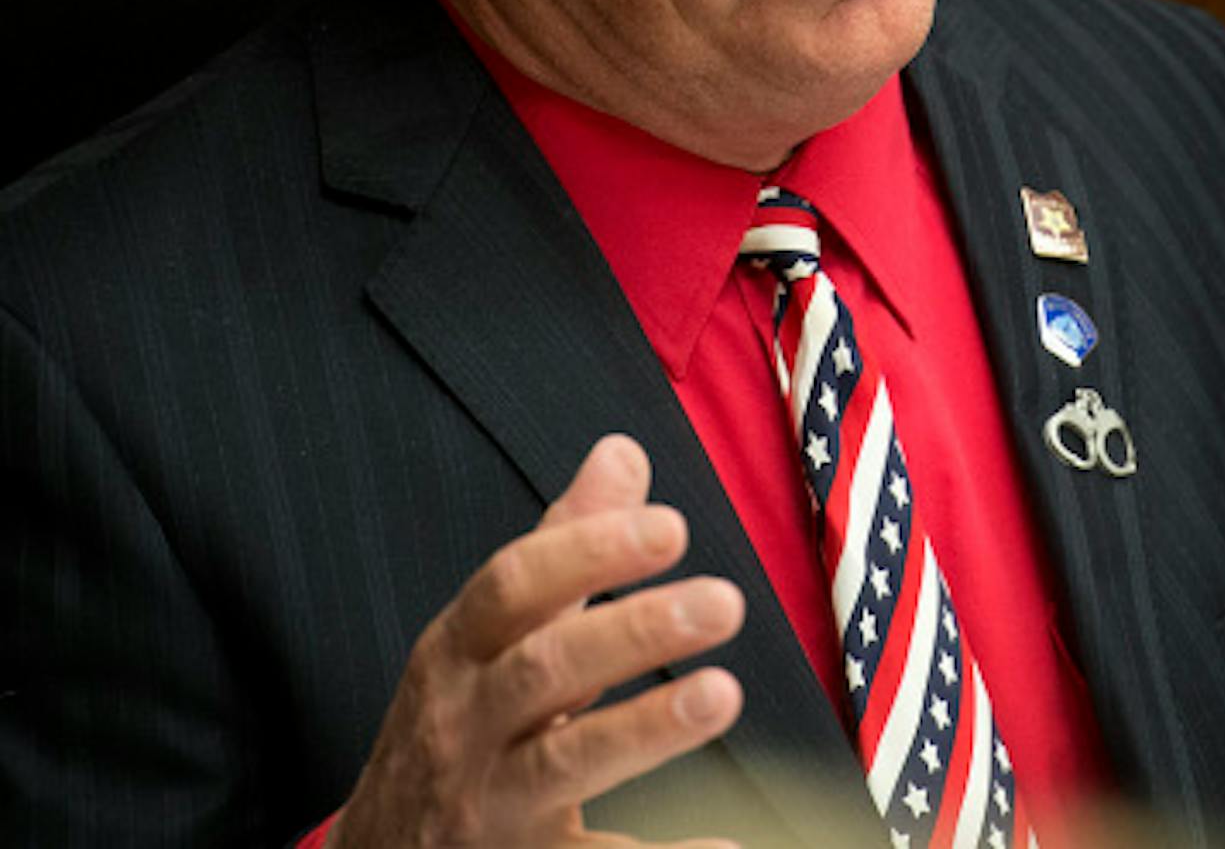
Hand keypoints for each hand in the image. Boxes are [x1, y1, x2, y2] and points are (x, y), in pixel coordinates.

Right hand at [328, 435, 746, 847]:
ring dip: (644, 728)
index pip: (512, 587)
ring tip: (722, 694)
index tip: (672, 527)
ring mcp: (488, 807)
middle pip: (544, 670)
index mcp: (460, 653)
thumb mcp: (488, 637)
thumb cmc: (458, 727)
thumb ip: (562, 550)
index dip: (588, 554)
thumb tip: (623, 450)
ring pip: (561, 764)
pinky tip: (729, 842)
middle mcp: (465, 726)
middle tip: (725, 601)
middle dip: (633, 632)